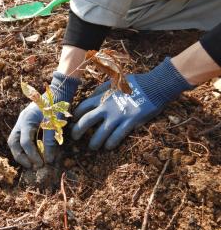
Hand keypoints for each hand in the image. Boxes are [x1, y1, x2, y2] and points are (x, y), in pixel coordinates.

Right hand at [8, 72, 80, 168]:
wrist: (57, 92)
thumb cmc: (56, 105)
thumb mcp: (55, 122)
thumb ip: (50, 140)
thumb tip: (48, 159)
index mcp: (26, 119)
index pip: (26, 142)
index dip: (33, 155)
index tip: (43, 163)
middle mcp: (21, 121)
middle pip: (13, 143)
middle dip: (21, 157)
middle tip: (33, 167)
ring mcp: (22, 123)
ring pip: (15, 142)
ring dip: (21, 154)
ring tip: (32, 164)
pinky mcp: (26, 125)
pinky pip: (21, 139)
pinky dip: (25, 149)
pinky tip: (34, 155)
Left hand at [71, 57, 193, 149]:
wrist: (154, 86)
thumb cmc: (134, 83)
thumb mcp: (114, 82)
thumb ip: (101, 90)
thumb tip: (91, 96)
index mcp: (102, 96)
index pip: (82, 107)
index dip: (76, 116)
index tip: (74, 121)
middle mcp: (106, 107)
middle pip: (86, 121)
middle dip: (77, 131)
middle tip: (74, 138)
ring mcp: (117, 116)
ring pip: (100, 133)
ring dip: (94, 142)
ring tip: (92, 147)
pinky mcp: (129, 122)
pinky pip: (117, 137)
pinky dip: (110, 143)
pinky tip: (108, 147)